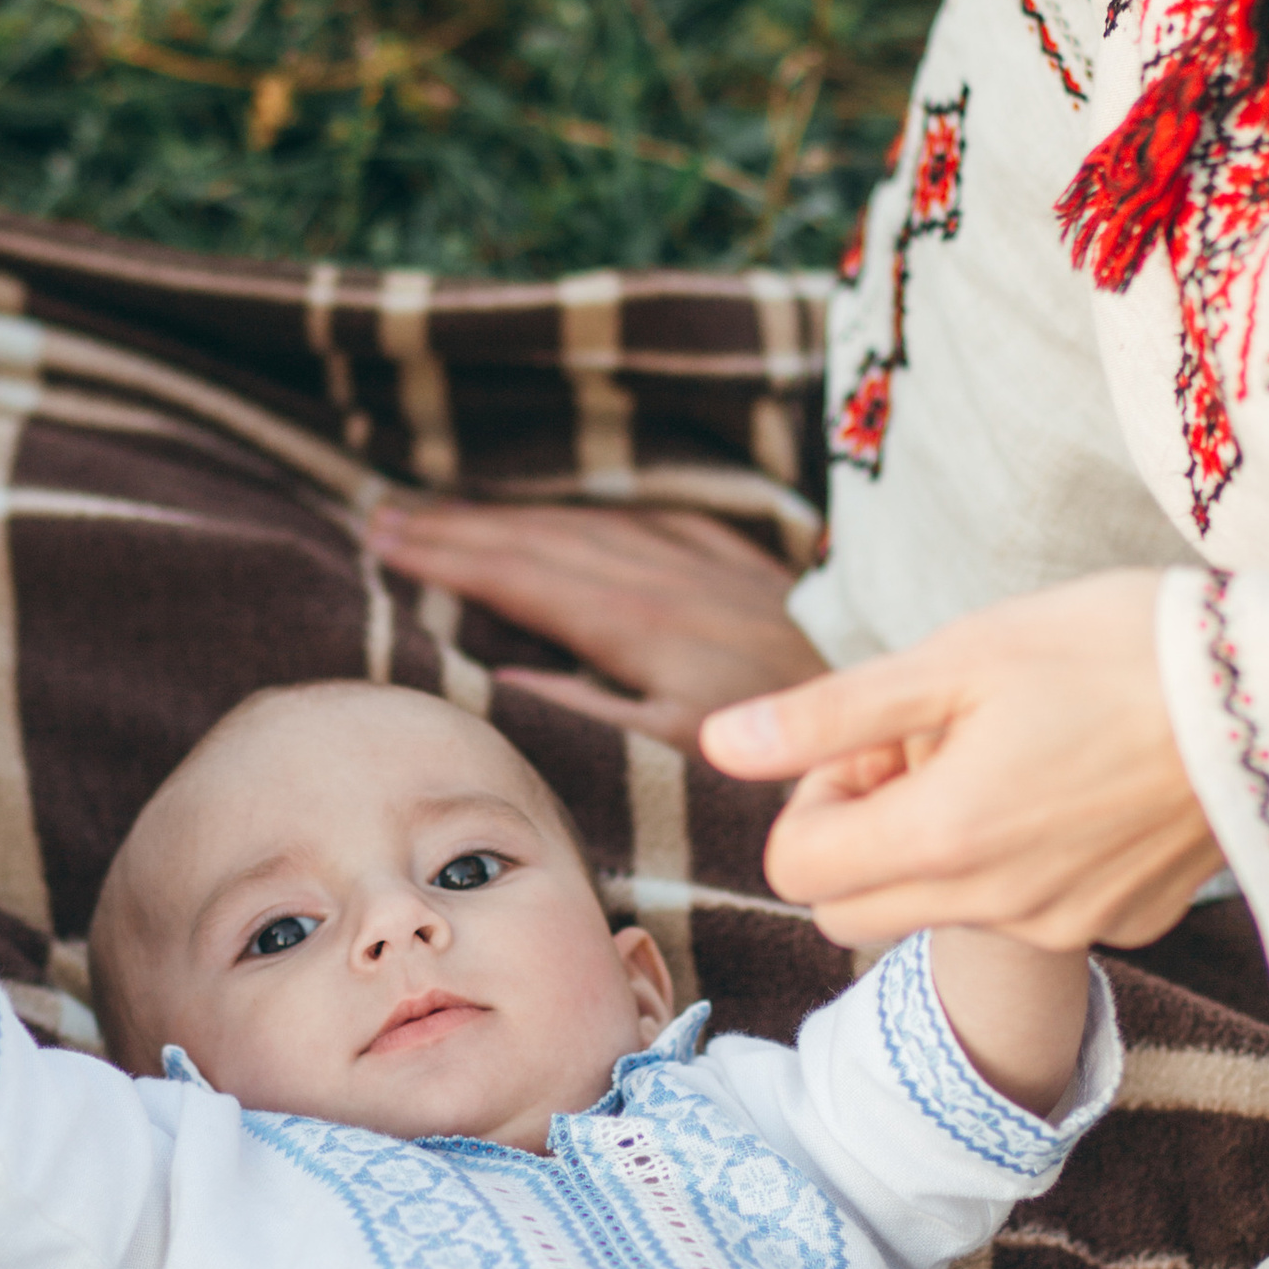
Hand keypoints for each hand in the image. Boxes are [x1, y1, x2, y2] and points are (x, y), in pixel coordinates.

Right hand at [365, 500, 821, 745]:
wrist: (884, 718)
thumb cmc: (775, 757)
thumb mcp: (671, 750)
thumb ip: (584, 709)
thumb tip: (502, 673)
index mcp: (635, 622)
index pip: (519, 574)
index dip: (447, 554)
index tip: (384, 536)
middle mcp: (666, 579)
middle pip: (542, 539)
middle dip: (460, 525)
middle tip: (385, 512)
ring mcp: (708, 567)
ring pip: (592, 524)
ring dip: (515, 515)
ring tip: (451, 510)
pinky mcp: (747, 572)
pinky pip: (658, 521)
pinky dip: (602, 514)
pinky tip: (582, 513)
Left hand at [700, 572, 1222, 950]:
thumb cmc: (1112, 648)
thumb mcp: (956, 660)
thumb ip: (830, 718)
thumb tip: (718, 747)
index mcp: (939, 839)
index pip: (792, 869)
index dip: (812, 799)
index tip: (876, 740)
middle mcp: (995, 905)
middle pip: (850, 911)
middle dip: (862, 836)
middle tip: (929, 747)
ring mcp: (1065, 924)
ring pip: (942, 909)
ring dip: (944, 845)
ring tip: (1016, 753)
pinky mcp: (1126, 923)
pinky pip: (1032, 907)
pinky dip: (1027, 858)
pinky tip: (1082, 782)